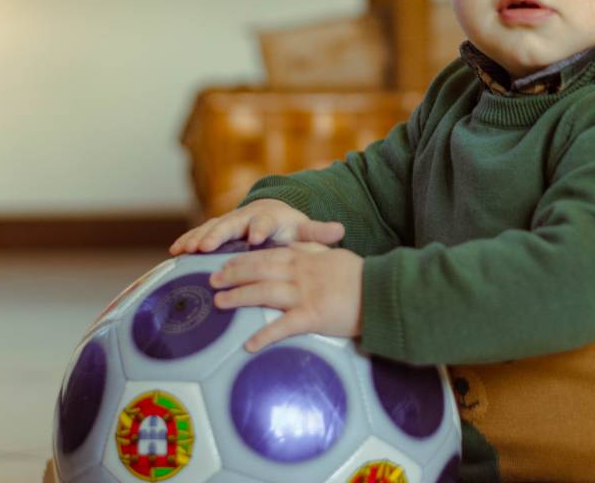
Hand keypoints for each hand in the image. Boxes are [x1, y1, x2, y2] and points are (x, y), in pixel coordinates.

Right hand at [168, 199, 344, 254]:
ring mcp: (228, 224)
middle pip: (230, 224)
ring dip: (197, 238)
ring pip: (210, 229)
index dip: (260, 229)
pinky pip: (199, 236)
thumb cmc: (288, 227)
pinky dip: (186, 242)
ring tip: (184, 249)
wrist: (271, 215)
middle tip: (206, 246)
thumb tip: (340, 230)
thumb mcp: (303, 230)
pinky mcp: (215, 232)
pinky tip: (174, 253)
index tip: (255, 237)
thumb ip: (318, 232)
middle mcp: (245, 218)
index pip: (264, 222)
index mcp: (268, 218)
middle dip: (218, 234)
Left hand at [209, 243, 364, 351]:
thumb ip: (314, 251)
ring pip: (263, 293)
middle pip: (259, 270)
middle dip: (233, 274)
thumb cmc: (361, 275)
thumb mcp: (335, 255)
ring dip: (239, 297)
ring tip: (219, 303)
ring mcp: (304, 294)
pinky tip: (249, 345)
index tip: (226, 262)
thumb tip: (297, 249)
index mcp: (306, 258)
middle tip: (212, 280)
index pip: (268, 255)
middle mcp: (300, 273)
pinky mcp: (312, 316)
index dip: (244, 259)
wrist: (382, 290)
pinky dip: (264, 336)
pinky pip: (282, 327)